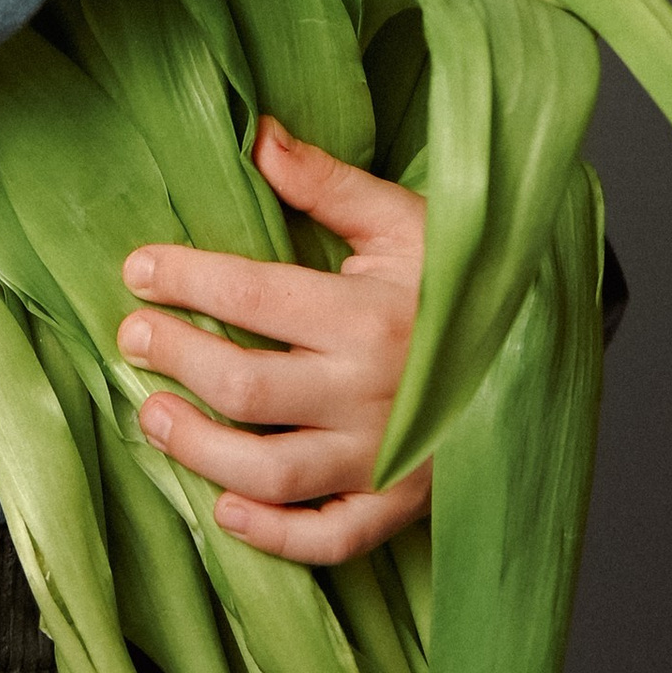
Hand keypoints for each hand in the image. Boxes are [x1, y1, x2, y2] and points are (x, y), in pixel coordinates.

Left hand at [115, 120, 431, 564]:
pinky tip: (225, 509)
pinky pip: (329, 539)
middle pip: (245, 387)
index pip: (252, 294)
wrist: (539, 350)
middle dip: (176, 358)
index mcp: (369, 311)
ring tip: (151, 416)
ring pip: (270, 471)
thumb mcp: (401, 217)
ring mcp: (384, 456)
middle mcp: (371, 390)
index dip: (184, 280)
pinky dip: (273, 535)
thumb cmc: (460, 279)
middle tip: (132, 338)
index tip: (137, 270)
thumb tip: (257, 133)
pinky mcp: (399, 505)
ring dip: (197, 448)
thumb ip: (325, 181)